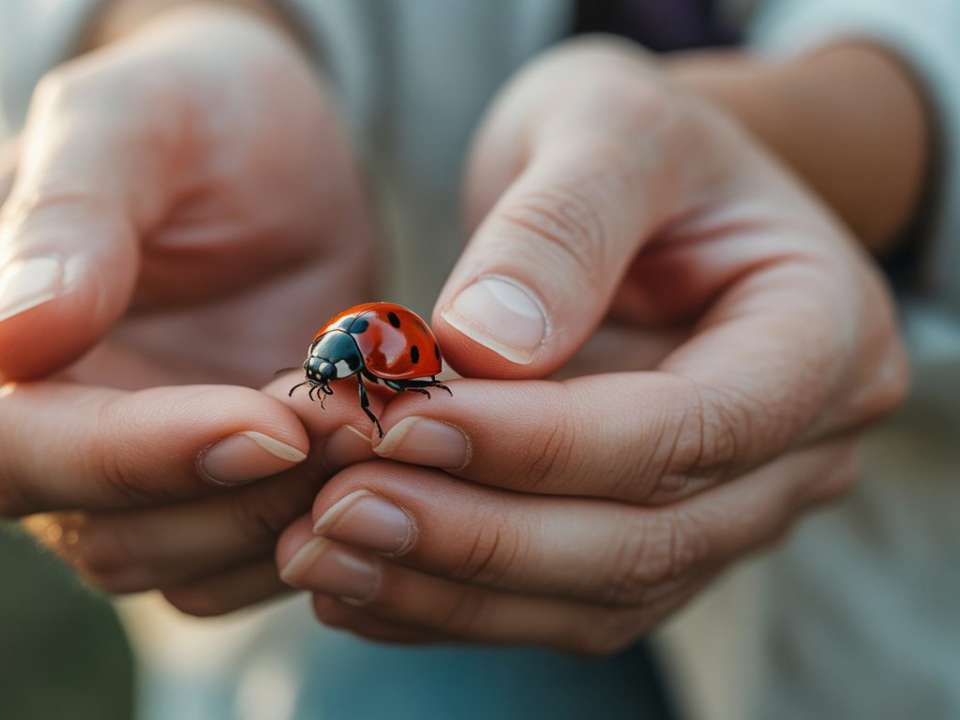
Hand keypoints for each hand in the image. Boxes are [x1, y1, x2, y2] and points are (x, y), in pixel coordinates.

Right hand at [0, 7, 375, 613]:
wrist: (266, 152)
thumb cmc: (188, 110)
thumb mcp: (130, 119)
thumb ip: (68, 217)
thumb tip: (8, 346)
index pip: (5, 441)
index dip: (135, 453)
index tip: (270, 426)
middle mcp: (2, 427)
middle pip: (92, 525)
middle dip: (231, 493)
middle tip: (355, 426)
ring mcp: (91, 478)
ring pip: (168, 567)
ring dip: (278, 517)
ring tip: (370, 428)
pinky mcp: (177, 502)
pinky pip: (227, 568)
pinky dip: (299, 534)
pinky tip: (364, 465)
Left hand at [275, 41, 908, 650]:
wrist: (637, 189)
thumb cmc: (631, 142)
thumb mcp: (605, 126)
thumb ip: (560, 225)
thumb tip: (485, 346)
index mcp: (823, 335)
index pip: (694, 427)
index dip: (548, 443)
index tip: (409, 422)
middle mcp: (798, 449)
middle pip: (649, 537)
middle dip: (484, 536)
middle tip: (340, 509)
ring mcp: (729, 509)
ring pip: (600, 595)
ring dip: (454, 589)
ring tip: (324, 554)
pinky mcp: (649, 539)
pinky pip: (560, 604)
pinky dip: (454, 604)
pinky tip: (355, 583)